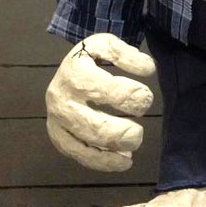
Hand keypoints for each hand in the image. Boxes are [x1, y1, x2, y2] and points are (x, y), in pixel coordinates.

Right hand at [46, 33, 155, 171]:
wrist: (66, 69)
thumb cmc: (91, 58)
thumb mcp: (106, 44)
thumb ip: (127, 54)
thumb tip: (148, 69)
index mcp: (74, 72)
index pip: (109, 91)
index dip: (134, 97)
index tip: (146, 97)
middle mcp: (61, 98)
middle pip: (96, 126)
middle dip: (124, 133)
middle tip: (139, 132)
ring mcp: (57, 120)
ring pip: (88, 144)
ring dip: (115, 151)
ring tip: (133, 144)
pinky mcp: (58, 136)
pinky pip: (80, 155)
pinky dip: (103, 162)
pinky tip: (123, 161)